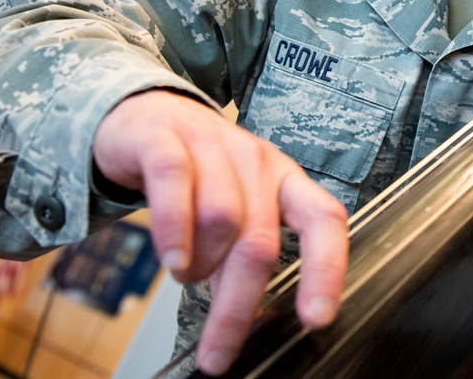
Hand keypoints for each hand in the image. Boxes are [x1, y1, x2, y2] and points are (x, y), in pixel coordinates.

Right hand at [93, 90, 347, 375]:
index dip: (327, 269)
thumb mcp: (234, 214)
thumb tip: (253, 320)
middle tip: (218, 352)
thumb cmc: (198, 176)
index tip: (317, 318)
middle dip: (238, 306)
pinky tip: (171, 257)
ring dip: (200, 266)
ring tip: (184, 274)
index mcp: (285, 181)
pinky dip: (173, 229)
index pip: (325, 220)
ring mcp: (213, 145)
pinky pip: (174, 183)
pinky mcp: (165, 139)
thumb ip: (244, 259)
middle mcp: (257, 161)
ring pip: (222, 218)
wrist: (144, 119)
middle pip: (260, 241)